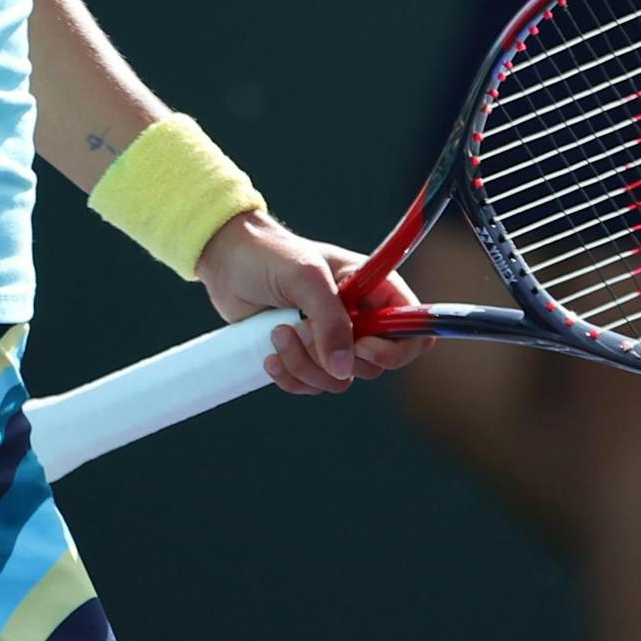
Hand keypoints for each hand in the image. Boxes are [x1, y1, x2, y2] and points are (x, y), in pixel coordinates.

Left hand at [191, 211, 434, 394]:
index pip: (413, 327)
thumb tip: (343, 369)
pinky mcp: (305, 355)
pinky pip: (312, 386)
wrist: (227, 261)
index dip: (398, 347)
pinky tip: (270, 355)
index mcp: (373, 288)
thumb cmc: (270, 254)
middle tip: (307, 332)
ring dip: (306, 366)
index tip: (363, 347)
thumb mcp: (306, 277)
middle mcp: (358, 316)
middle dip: (339, 358)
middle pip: (377, 363)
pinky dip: (291, 377)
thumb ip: (330, 320)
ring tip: (278, 334)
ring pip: (341, 380)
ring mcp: (331, 338)